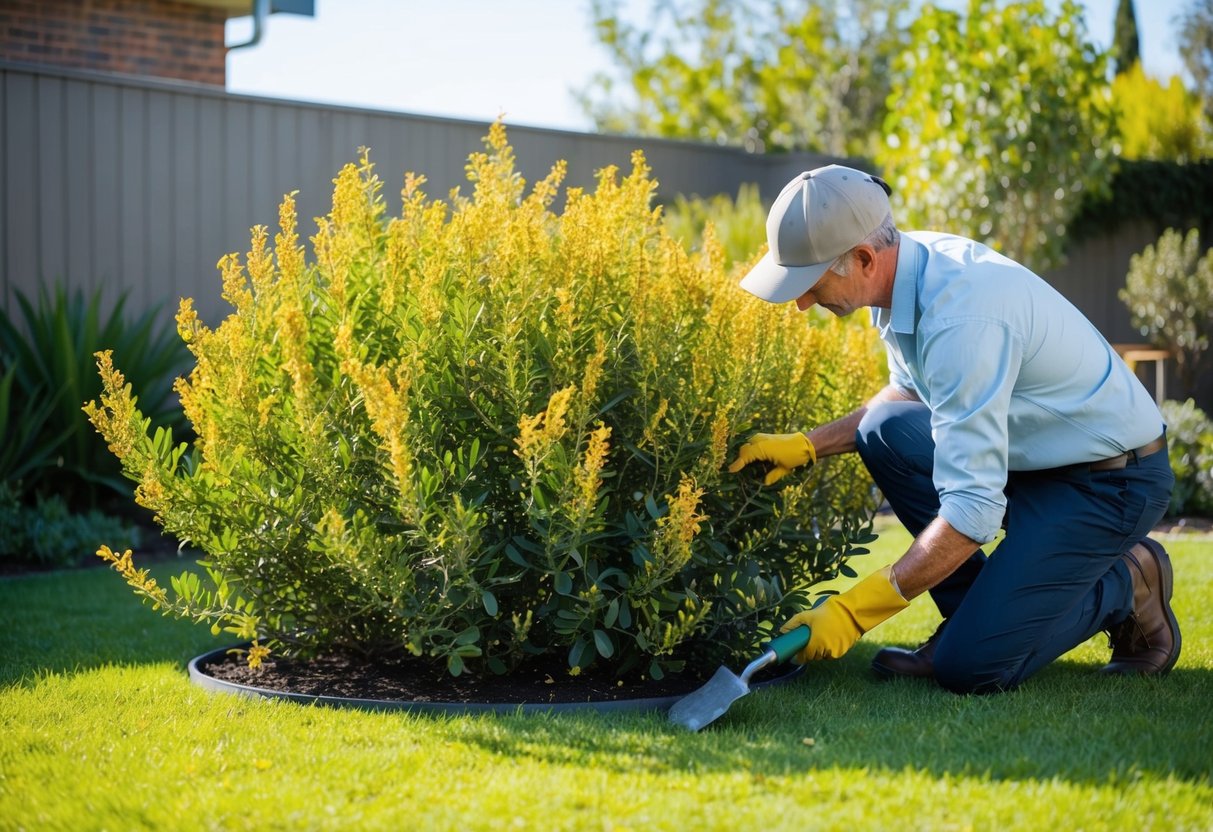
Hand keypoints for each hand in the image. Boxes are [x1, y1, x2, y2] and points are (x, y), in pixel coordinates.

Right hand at [727, 432, 816, 484]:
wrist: (806, 444)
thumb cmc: (794, 456)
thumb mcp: (783, 468)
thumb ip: (772, 476)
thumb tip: (764, 483)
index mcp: (761, 448)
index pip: (744, 456)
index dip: (736, 464)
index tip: (730, 471)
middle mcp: (759, 441)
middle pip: (743, 451)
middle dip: (740, 460)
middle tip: (739, 472)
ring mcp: (762, 437)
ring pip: (747, 446)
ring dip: (746, 455)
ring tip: (747, 467)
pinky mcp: (766, 437)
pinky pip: (753, 443)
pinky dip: (752, 451)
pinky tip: (756, 461)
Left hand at [779, 567, 908, 661]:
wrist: (852, 611)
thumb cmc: (829, 612)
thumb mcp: (808, 615)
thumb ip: (794, 624)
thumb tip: (783, 631)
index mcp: (816, 644)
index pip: (804, 657)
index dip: (799, 655)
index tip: (796, 651)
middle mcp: (826, 651)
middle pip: (813, 656)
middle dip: (809, 650)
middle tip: (808, 638)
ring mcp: (837, 651)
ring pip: (824, 655)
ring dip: (820, 649)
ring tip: (819, 635)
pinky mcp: (845, 650)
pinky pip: (833, 652)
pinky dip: (829, 647)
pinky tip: (829, 636)